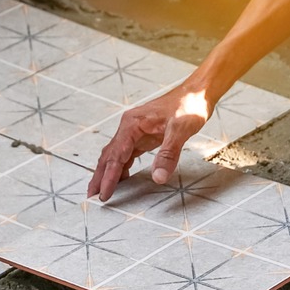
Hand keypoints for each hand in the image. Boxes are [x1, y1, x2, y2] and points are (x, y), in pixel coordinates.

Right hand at [87, 85, 211, 201]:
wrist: (197, 93)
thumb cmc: (188, 105)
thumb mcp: (180, 130)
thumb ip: (168, 154)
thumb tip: (157, 177)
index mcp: (132, 124)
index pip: (116, 156)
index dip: (109, 177)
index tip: (104, 193)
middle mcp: (129, 128)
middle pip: (109, 156)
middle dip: (100, 177)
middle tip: (92, 196)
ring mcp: (135, 133)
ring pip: (116, 156)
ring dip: (108, 174)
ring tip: (101, 191)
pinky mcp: (143, 137)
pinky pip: (127, 155)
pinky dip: (121, 169)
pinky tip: (120, 180)